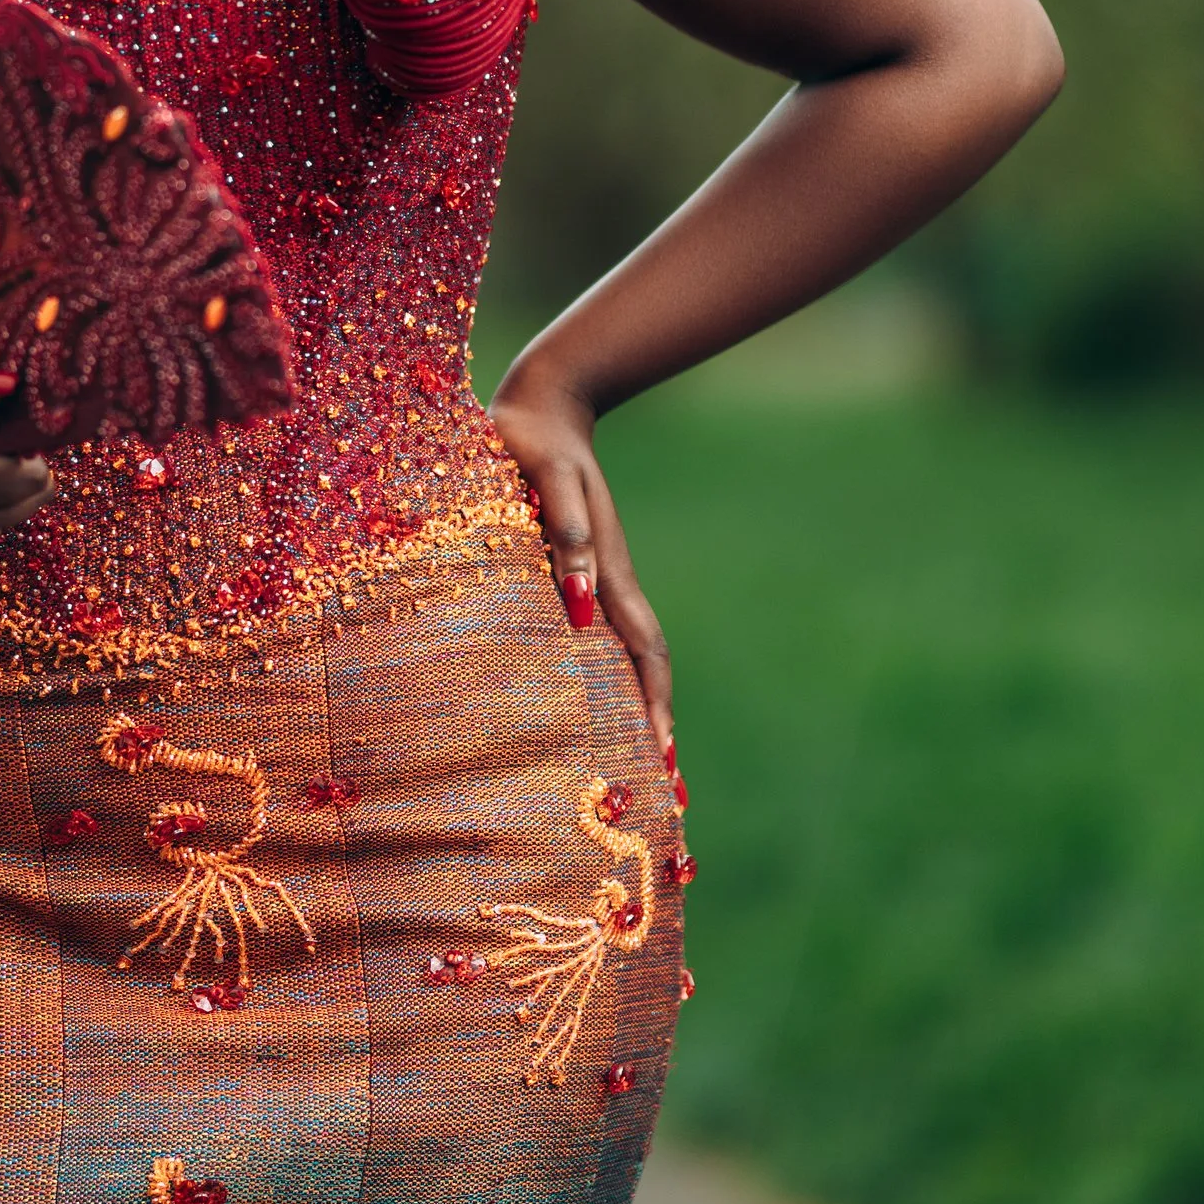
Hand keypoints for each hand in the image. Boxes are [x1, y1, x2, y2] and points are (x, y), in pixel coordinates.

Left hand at [488, 365, 673, 757]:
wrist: (540, 406)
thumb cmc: (535, 442)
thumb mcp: (548, 479)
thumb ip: (568, 532)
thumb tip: (579, 600)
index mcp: (610, 573)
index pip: (643, 655)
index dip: (655, 708)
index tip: (662, 760)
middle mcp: (611, 586)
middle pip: (645, 670)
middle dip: (657, 729)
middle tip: (668, 796)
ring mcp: (599, 581)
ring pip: (625, 659)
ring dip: (637, 712)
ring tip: (642, 769)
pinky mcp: (578, 573)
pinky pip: (600, 638)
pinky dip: (608, 678)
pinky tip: (593, 703)